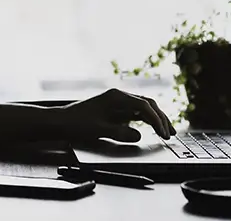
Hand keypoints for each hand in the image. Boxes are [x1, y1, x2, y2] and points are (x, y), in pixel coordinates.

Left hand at [58, 89, 174, 141]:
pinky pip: (136, 113)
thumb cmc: (76, 123)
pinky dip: (146, 120)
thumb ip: (120, 132)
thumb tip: (138, 135)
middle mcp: (118, 97)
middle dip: (160, 118)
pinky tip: (153, 128)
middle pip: (147, 104)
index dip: (156, 119)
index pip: (143, 105)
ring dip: (156, 119)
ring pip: (143, 108)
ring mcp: (117, 103)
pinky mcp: (115, 110)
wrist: (60, 122)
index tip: (163, 132)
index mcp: (116, 97)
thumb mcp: (99, 130)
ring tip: (167, 131)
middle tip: (170, 133)